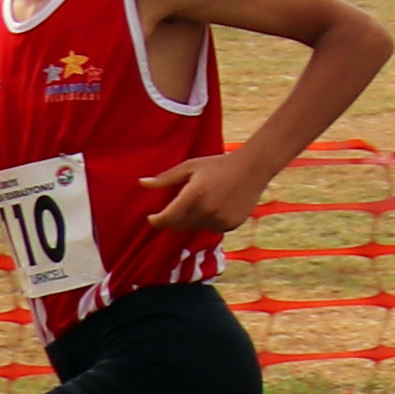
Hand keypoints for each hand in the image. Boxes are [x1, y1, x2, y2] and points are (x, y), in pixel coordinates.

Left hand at [144, 155, 271, 243]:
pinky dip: (209, 221)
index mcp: (193, 195)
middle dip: (173, 218)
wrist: (253, 167)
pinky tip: (217, 205)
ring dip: (192, 219)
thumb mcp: (190, 167)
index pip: (166, 219)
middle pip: (178, 226)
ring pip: (195, 228)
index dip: (156, 221)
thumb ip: (165, 178)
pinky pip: (211, 229)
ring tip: (203, 201)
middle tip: (181, 203)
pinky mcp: (231, 225)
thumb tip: (141, 183)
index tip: (152, 217)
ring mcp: (220, 219)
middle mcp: (206, 210)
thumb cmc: (218, 164)